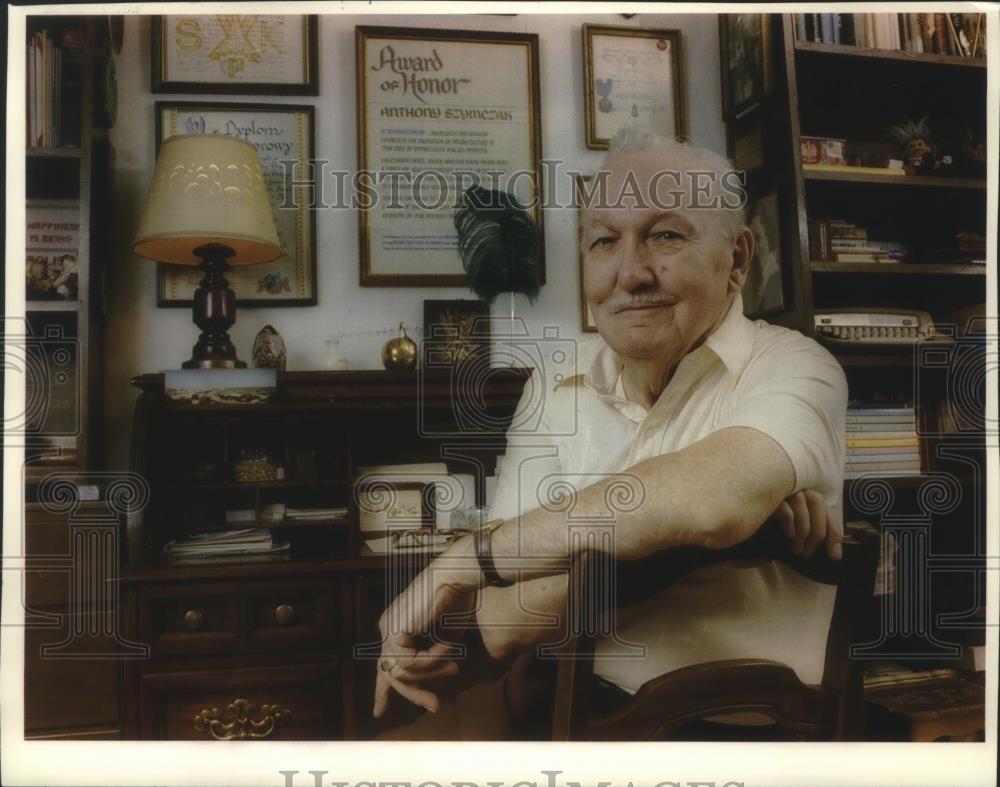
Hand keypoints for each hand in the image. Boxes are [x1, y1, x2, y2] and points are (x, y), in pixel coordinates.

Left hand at [373, 547, 479, 717]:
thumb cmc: (457, 601)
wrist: (457, 578)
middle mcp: (388, 628)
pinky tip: (448, 646)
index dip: (383, 690)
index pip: (385, 664)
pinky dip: (433, 660)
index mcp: (396, 627)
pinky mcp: (394, 631)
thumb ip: (434, 658)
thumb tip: (435, 682)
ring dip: (432, 674)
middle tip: (435, 707)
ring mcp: (388, 629)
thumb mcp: (444, 638)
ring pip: (402, 673)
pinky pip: (411, 663)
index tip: (380, 712)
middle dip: (413, 694)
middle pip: (390, 673)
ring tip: (454, 667)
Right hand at [772, 489, 841, 559]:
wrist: (753, 496)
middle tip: (807, 554)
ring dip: (802, 537)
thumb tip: (835, 553)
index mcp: (813, 497)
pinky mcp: (774, 494)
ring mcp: (789, 491)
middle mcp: (803, 491)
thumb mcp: (799, 520)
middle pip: (818, 515)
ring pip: (803, 515)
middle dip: (815, 538)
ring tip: (796, 551)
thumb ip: (815, 530)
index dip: (834, 536)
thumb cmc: (777, 513)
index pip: (829, 516)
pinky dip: (789, 527)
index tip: (834, 556)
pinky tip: (788, 536)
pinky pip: (787, 513)